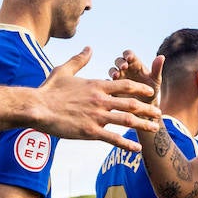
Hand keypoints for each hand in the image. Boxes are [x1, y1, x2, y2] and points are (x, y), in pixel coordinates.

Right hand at [35, 48, 161, 150]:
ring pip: (127, 121)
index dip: (140, 88)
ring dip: (143, 125)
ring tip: (155, 128)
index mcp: (96, 85)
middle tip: (159, 113)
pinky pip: (113, 139)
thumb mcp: (65, 70)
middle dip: (148, 108)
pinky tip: (137, 148)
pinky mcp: (90, 131)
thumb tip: (89, 48)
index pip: (125, 85)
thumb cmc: (49, 89)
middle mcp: (101, 100)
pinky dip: (127, 144)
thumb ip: (80, 60)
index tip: (150, 92)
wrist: (38, 107)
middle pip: (131, 103)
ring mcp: (97, 116)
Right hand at [109, 51, 164, 104]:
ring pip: (112, 71)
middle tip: (123, 67)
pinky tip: (110, 87)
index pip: (129, 55)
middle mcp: (125, 70)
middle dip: (120, 63)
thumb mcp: (155, 81)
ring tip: (116, 76)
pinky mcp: (113, 89)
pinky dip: (108, 84)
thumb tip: (162, 56)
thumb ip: (157, 69)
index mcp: (135, 64)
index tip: (129, 57)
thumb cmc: (152, 91)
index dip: (128, 55)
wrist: (146, 108)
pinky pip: (108, 84)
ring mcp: (118, 79)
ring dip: (113, 72)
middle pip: (119, 61)